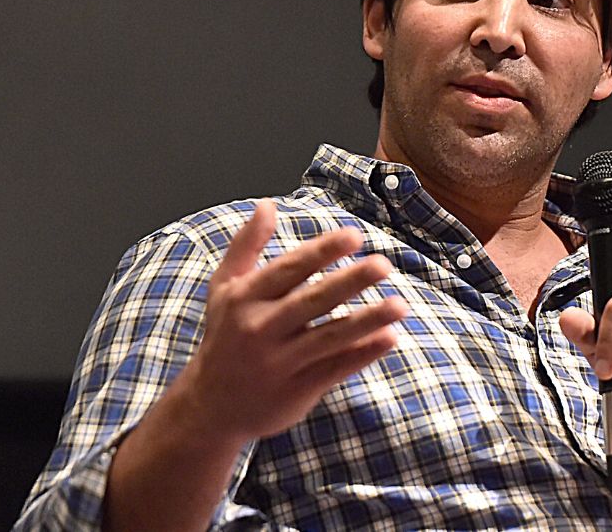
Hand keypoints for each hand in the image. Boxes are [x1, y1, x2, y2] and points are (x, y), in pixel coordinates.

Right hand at [180, 200, 407, 442]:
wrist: (211, 406)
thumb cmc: (225, 336)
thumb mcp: (225, 288)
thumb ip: (246, 245)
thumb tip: (267, 205)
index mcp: (245, 299)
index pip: (289, 269)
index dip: (322, 252)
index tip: (354, 236)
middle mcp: (261, 329)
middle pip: (312, 301)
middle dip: (349, 282)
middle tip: (383, 264)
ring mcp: (280, 362)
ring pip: (329, 337)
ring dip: (367, 320)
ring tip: (400, 305)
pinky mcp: (297, 389)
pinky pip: (335, 368)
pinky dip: (362, 353)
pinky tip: (390, 338)